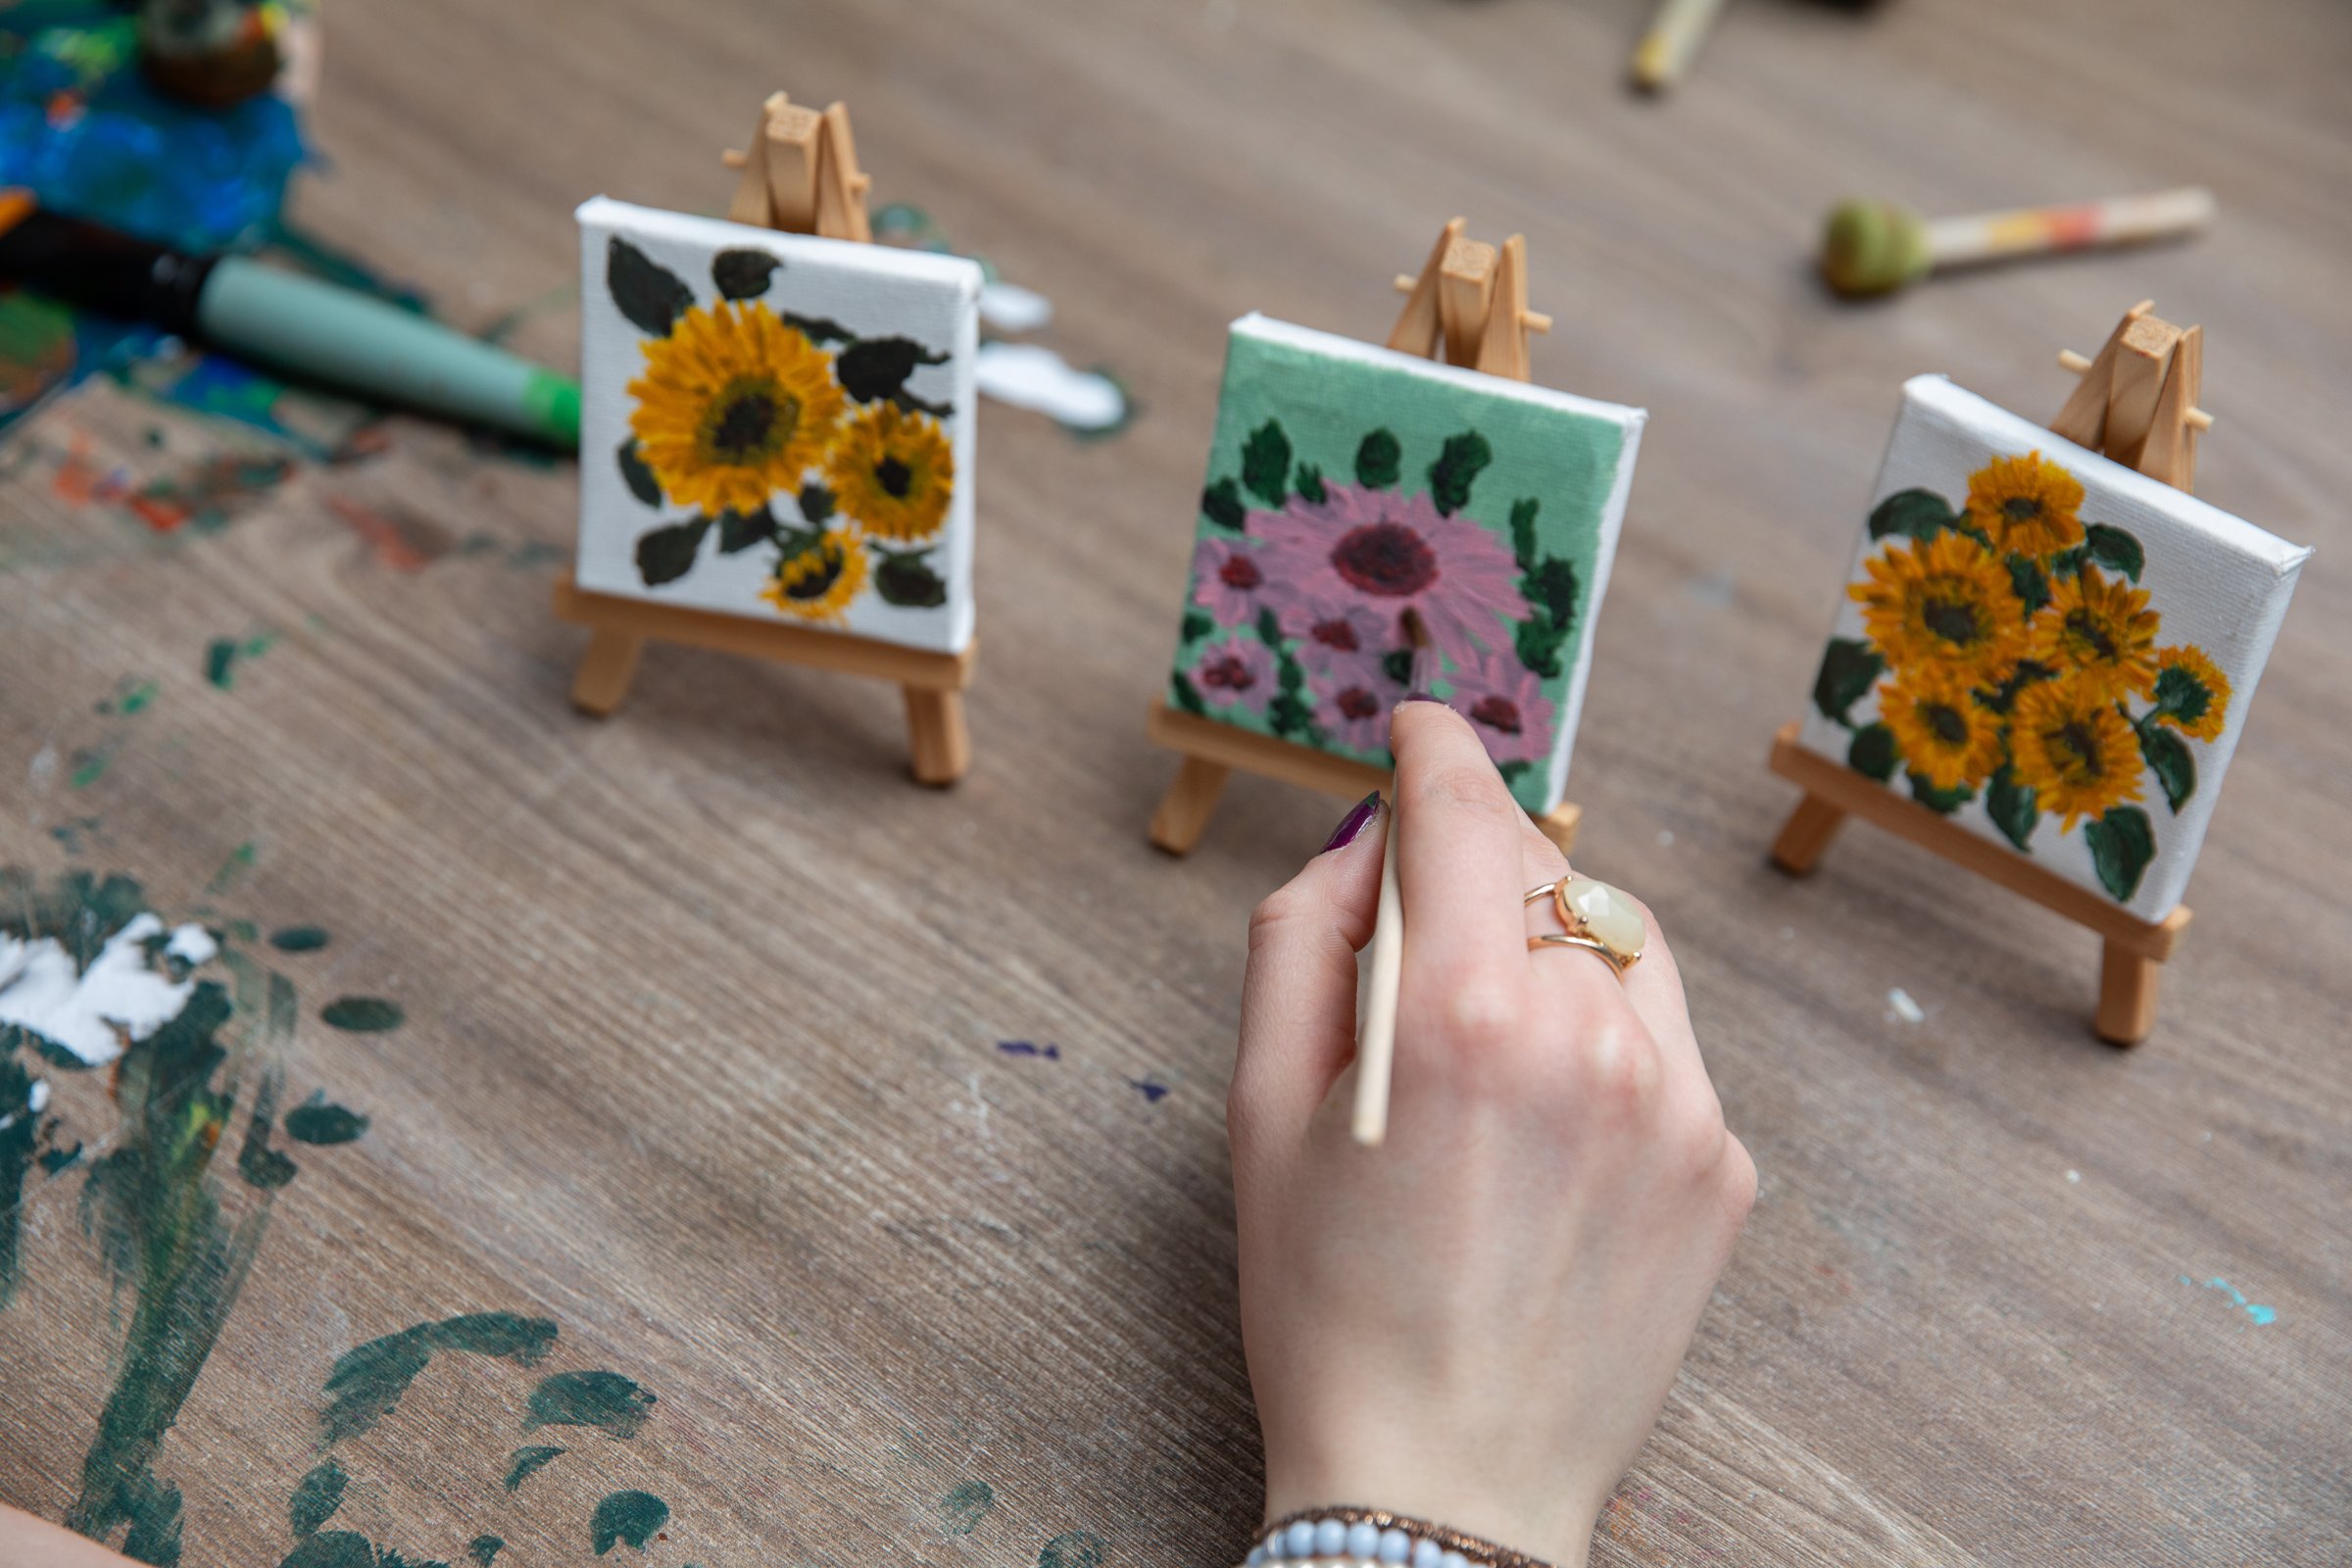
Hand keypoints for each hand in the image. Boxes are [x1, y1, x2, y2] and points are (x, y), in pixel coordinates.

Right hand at [1228, 702, 1754, 1566]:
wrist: (1445, 1486)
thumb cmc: (1328, 1308)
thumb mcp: (1260, 1109)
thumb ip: (1303, 935)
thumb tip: (1363, 835)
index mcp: (1461, 1009)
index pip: (1462, 806)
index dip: (1431, 751)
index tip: (1417, 729)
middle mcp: (1591, 1032)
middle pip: (1541, 862)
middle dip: (1475, 855)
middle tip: (1411, 910)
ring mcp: (1678, 1099)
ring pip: (1615, 938)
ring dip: (1546, 938)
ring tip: (1479, 1023)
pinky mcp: (1722, 1162)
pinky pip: (1662, 1037)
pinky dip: (1603, 1032)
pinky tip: (1541, 1115)